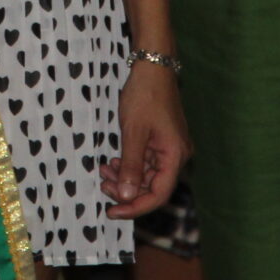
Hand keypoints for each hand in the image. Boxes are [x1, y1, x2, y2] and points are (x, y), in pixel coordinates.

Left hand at [99, 61, 190, 219]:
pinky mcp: (161, 141)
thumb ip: (132, 166)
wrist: (152, 67)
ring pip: (148, 176)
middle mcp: (177, 156)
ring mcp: (170, 149)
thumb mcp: (133, 132)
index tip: (111, 212)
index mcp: (175, 156)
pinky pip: (146, 162)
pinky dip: (129, 165)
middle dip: (126, 191)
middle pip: (153, 188)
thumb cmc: (144, 96)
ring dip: (126, 178)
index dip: (134, 207)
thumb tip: (127, 196)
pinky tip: (113, 162)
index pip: (158, 195)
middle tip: (103, 185)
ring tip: (104, 172)